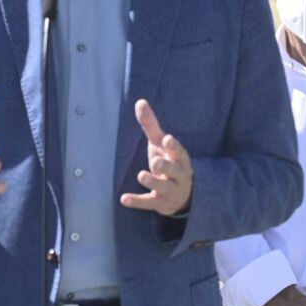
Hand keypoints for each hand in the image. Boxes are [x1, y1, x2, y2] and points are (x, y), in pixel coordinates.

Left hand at [119, 100, 192, 215]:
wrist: (182, 195)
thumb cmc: (168, 161)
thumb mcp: (160, 144)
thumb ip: (151, 125)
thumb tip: (139, 101)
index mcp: (179, 158)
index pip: (179, 152)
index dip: (174, 147)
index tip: (167, 139)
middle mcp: (178, 175)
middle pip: (174, 170)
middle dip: (166, 166)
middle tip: (156, 162)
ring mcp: (170, 190)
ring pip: (163, 187)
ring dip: (153, 182)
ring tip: (142, 175)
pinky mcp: (159, 203)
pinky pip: (149, 203)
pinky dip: (137, 201)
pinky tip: (123, 199)